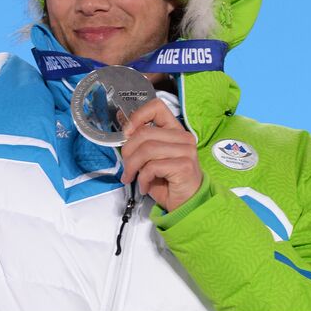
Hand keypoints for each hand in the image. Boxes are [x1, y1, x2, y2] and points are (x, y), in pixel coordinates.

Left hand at [120, 98, 202, 212]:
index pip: (157, 107)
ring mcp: (186, 150)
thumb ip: (141, 143)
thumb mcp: (151, 159)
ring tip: (130, 178)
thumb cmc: (167, 181)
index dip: (138, 116)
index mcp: (174, 130)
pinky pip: (152, 166)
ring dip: (132, 166)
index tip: (127, 133)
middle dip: (128, 151)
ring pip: (146, 149)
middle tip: (126, 167)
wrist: (187, 203)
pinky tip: (143, 186)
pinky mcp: (184, 165)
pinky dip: (142, 178)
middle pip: (145, 132)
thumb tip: (123, 131)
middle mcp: (183, 137)